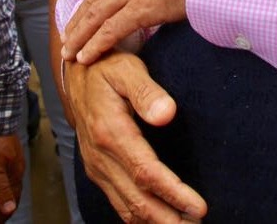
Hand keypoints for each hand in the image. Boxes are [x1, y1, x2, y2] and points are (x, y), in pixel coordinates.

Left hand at [0, 131, 23, 222]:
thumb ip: (1, 188)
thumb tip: (10, 209)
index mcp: (15, 175)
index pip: (12, 201)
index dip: (1, 215)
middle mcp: (16, 170)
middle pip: (9, 195)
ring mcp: (11, 162)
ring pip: (4, 185)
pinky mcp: (5, 155)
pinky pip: (0, 176)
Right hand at [66, 51, 206, 221]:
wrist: (77, 75)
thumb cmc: (107, 68)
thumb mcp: (127, 69)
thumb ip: (147, 91)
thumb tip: (168, 114)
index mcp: (110, 133)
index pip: (146, 172)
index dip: (173, 193)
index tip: (199, 207)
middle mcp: (101, 157)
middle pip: (136, 200)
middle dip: (168, 218)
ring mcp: (97, 167)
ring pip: (126, 207)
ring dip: (155, 222)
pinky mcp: (98, 170)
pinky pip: (118, 202)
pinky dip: (139, 216)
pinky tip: (159, 218)